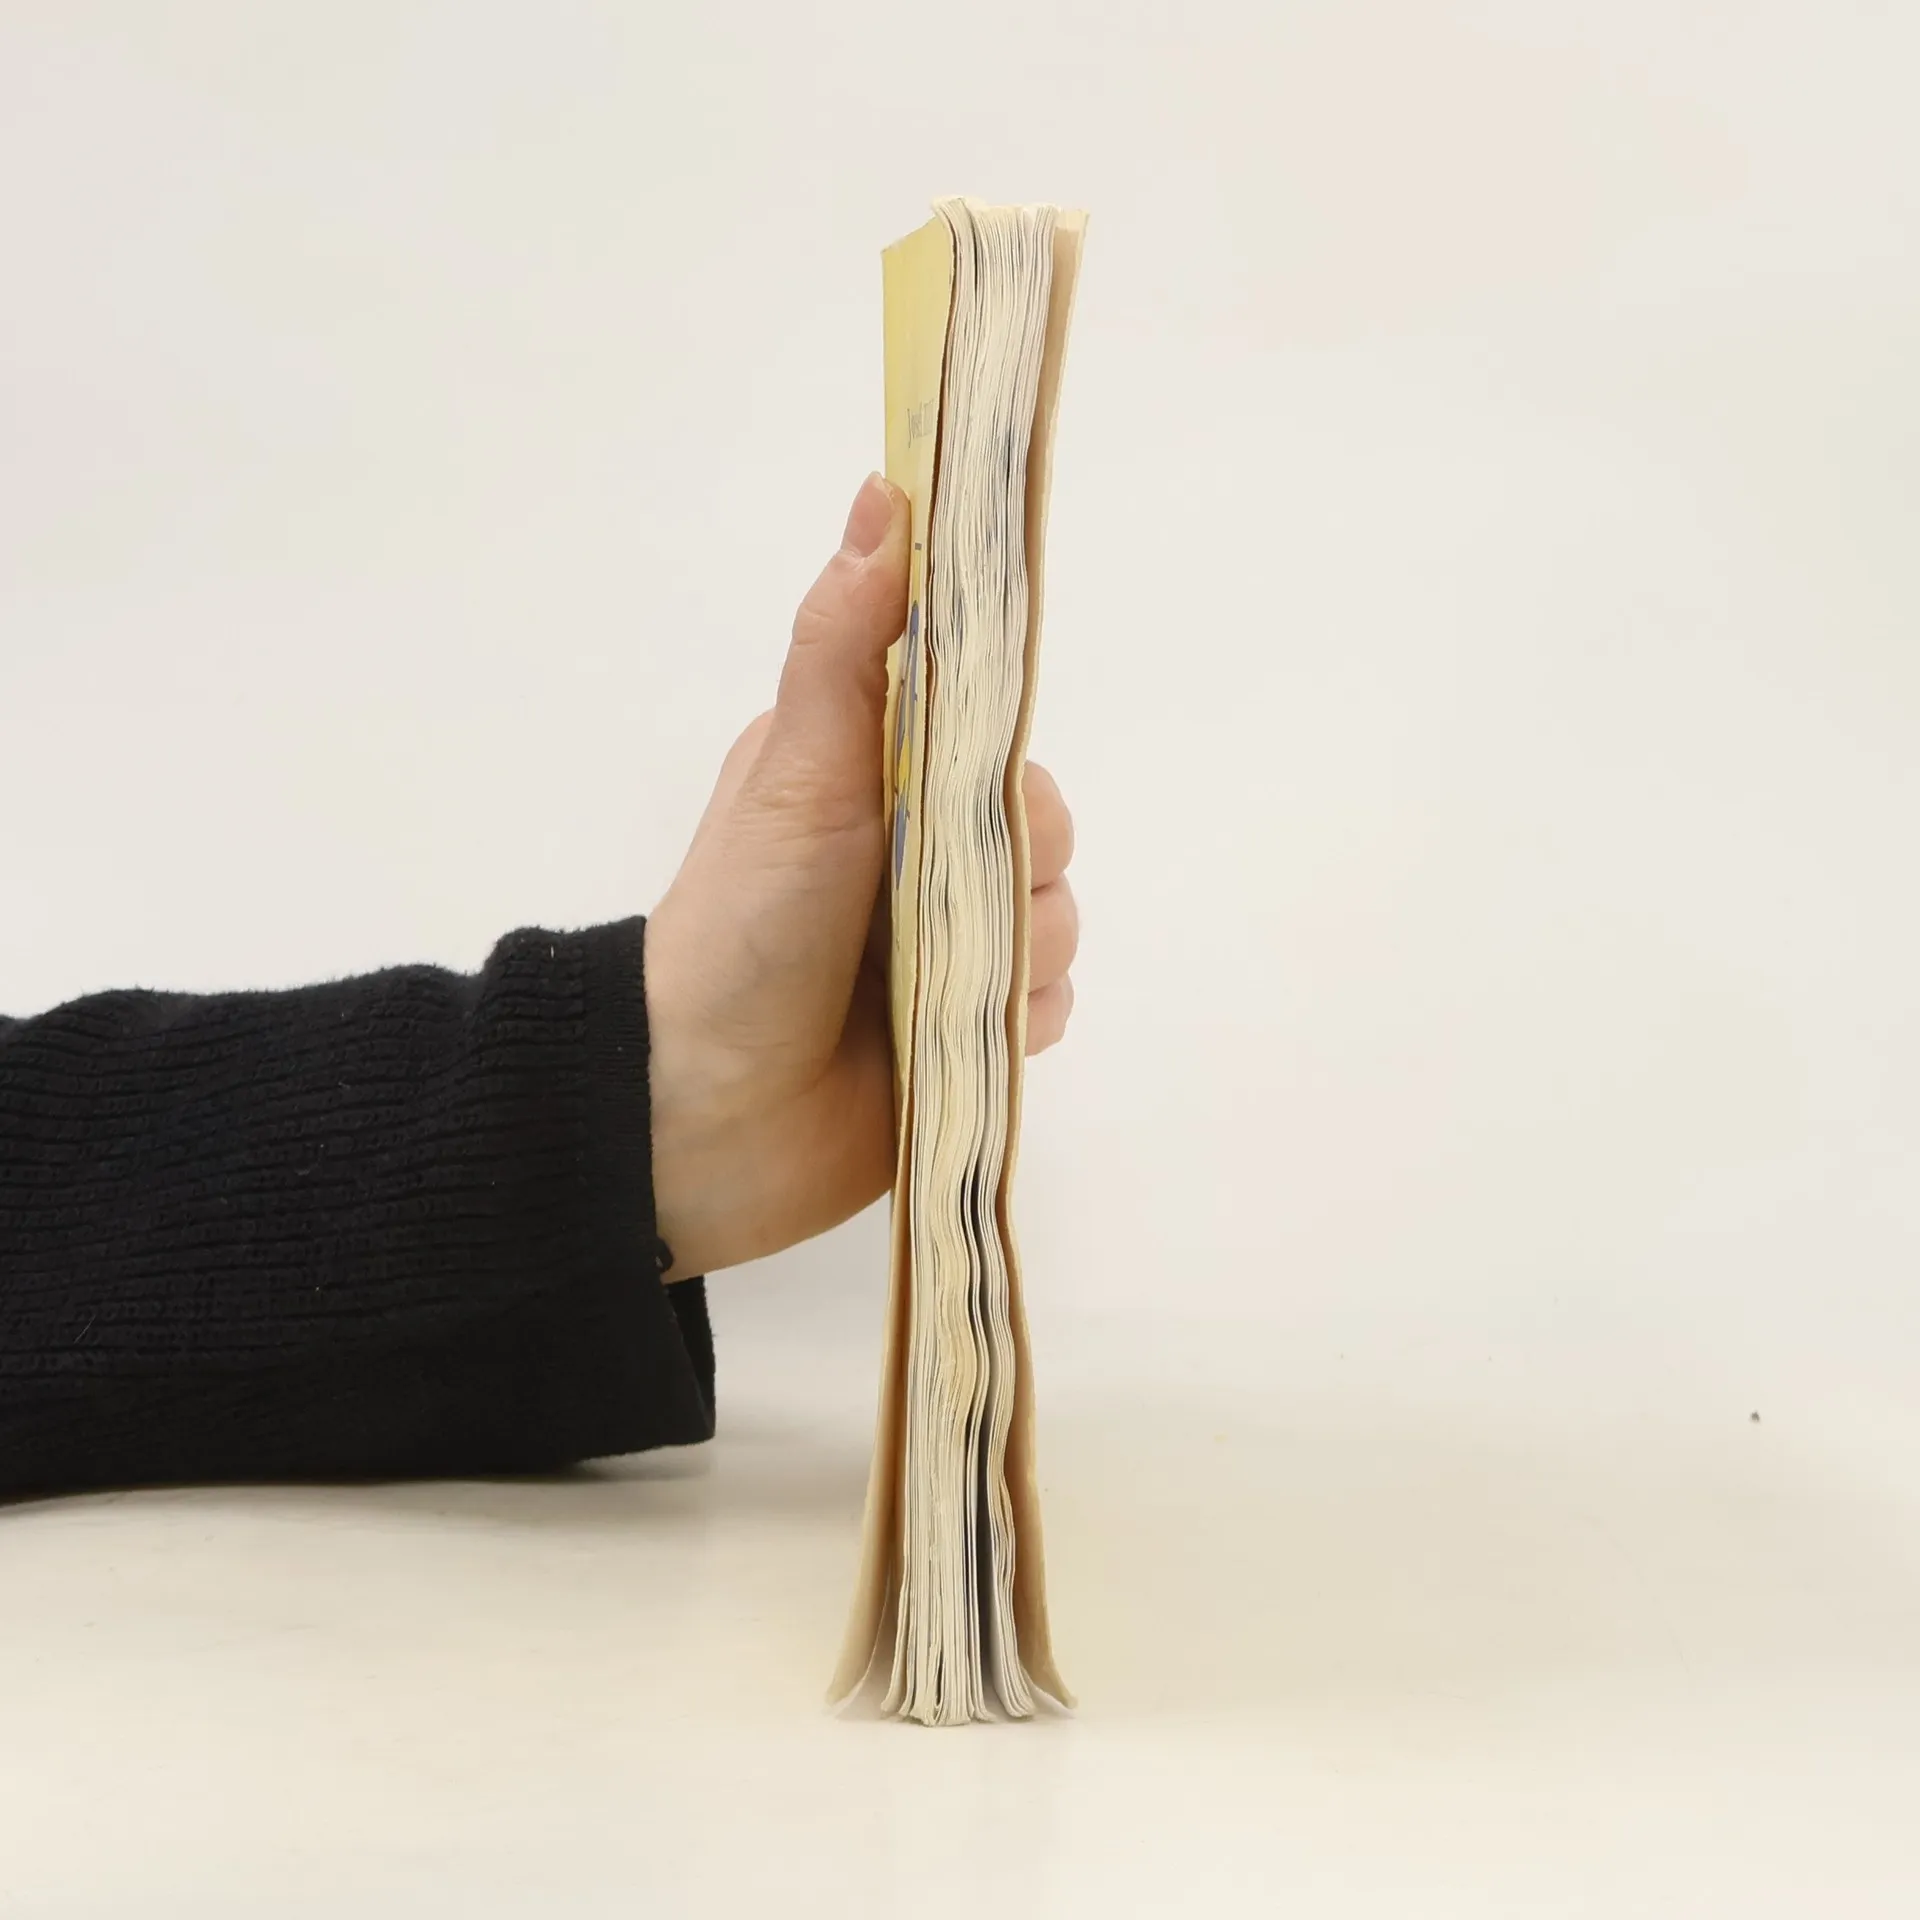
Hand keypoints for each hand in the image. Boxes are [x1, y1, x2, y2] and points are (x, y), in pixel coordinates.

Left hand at [643, 473, 1078, 1280]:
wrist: (704, 1112)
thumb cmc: (743, 926)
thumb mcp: (796, 771)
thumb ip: (847, 643)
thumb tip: (883, 490)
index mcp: (876, 776)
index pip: (996, 733)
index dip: (1002, 756)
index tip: (976, 784)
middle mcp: (918, 853)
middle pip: (1045, 831)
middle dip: (1014, 870)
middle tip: (931, 904)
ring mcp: (945, 945)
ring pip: (1058, 921)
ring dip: (1014, 955)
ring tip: (931, 986)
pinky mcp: (967, 1031)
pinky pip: (1050, 1007)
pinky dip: (1018, 1020)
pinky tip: (954, 1034)